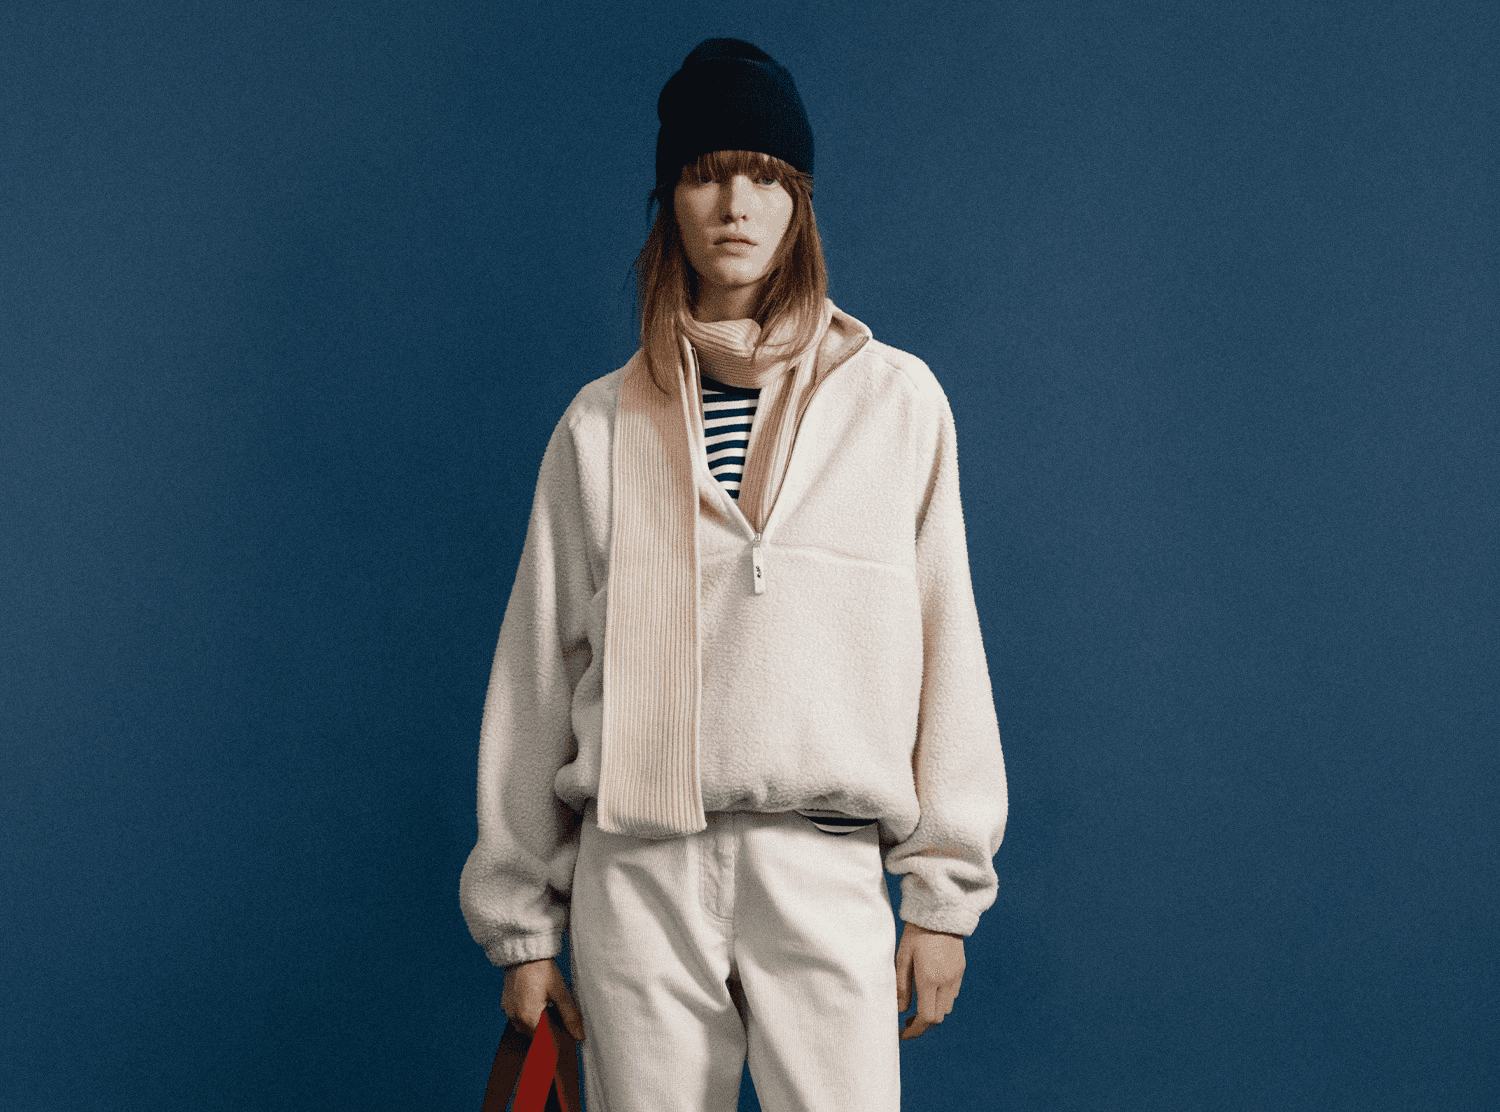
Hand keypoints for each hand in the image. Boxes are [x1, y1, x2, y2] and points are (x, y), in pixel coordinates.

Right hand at [501, 958, 584, 1041]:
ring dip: (538, 1026)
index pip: (544, 1043)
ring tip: (551, 1012)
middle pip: (534, 1037)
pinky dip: (529, 1017)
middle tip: (562, 1025)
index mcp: (529, 1017)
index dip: (557, 1044)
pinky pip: (518, 1019)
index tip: (565, 1043)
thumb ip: (570, 1017)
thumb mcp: (560, 992)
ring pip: (526, 1029)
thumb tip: (579, 1036)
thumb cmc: (542, 969)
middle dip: (548, 1034)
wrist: (524, 952)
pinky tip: (540, 1006)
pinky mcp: (506, 1004)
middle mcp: (515, 1018)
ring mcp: (508, 1012)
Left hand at [895, 921, 965, 1040]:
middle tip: (907, 1024)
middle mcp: (946, 981)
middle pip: (938, 1017)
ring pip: (946, 1008)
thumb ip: (901, 986)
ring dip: (932, 1013)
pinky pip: (952, 995)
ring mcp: (956, 976)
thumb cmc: (916, 933)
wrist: (941, 912)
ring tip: (916, 1008)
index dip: (914, 1031)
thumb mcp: (902, 957)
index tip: (902, 1033)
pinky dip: (940, 1001)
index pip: (926, 1017)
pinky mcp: (960, 970)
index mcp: (929, 979)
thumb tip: (900, 1011)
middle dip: (923, 1025)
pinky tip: (929, 992)